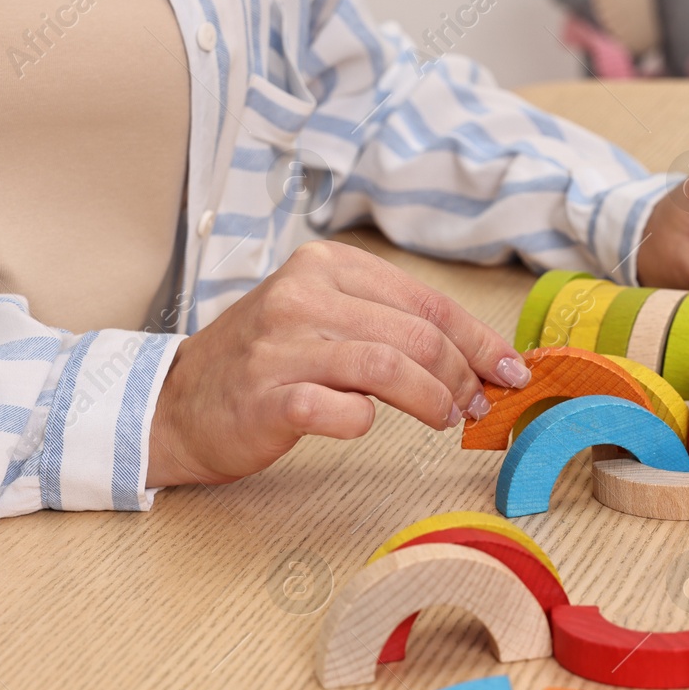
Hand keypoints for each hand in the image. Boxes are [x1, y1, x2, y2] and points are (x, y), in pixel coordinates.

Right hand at [146, 240, 529, 485]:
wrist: (177, 403)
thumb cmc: (266, 363)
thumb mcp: (325, 319)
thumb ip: (391, 326)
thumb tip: (480, 357)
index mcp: (326, 265)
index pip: (426, 299)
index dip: (479, 340)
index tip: (511, 370)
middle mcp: (302, 295)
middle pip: (418, 334)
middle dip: (464, 375)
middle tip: (477, 406)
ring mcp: (281, 346)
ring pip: (390, 366)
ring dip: (433, 399)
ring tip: (445, 419)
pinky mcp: (267, 398)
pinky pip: (341, 411)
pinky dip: (365, 422)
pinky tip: (363, 424)